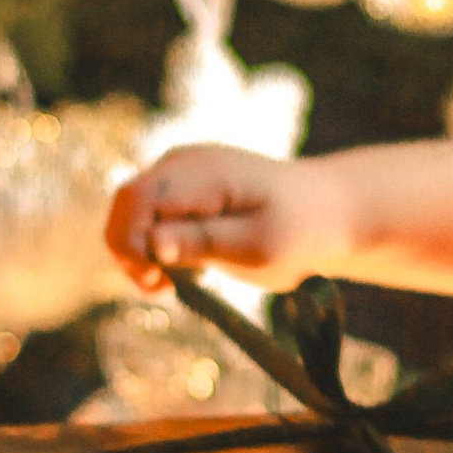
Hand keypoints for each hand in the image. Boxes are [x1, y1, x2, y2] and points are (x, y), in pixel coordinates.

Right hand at [106, 142, 358, 292]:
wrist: (328, 211)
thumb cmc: (299, 231)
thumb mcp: (257, 247)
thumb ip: (202, 242)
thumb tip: (152, 244)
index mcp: (201, 172)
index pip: (134, 200)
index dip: (131, 244)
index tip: (161, 282)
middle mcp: (182, 164)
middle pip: (124, 206)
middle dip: (131, 252)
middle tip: (166, 289)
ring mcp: (181, 174)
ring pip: (131, 214)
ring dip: (143, 254)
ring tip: (181, 282)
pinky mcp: (184, 190)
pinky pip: (149, 217)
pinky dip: (156, 248)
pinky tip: (188, 267)